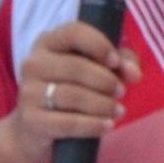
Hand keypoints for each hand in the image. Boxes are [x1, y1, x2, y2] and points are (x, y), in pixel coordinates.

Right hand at [5, 21, 136, 162]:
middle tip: (121, 92)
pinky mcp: (31, 120)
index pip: (74, 32)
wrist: (34, 130)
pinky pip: (68, 122)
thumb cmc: (70, 91)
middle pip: (76, 67)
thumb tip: (134, 72)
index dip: (99, 45)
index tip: (115, 62)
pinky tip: (107, 125)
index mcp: (49, 42)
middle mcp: (33, 63)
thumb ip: (120, 63)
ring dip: (102, 104)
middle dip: (105, 81)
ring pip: (73, 96)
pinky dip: (93, 125)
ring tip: (118, 110)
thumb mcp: (95, 70)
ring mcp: (29, 92)